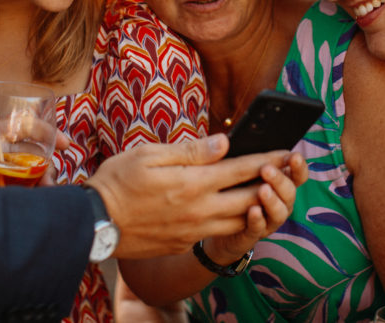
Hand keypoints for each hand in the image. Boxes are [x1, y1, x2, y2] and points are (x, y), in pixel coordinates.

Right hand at [86, 135, 299, 258]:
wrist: (95, 223)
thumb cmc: (118, 181)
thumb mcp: (150, 154)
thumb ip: (191, 150)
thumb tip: (224, 142)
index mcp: (193, 182)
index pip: (241, 169)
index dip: (268, 160)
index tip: (287, 152)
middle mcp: (199, 209)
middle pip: (249, 197)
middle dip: (272, 184)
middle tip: (289, 173)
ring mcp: (193, 229)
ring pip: (238, 219)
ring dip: (257, 205)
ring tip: (269, 191)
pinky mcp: (184, 242)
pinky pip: (218, 232)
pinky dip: (235, 220)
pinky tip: (237, 209)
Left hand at [202, 152, 308, 263]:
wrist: (215, 222)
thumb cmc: (231, 187)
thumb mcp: (237, 169)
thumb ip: (243, 157)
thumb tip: (229, 139)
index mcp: (279, 183)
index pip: (298, 175)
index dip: (299, 167)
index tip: (294, 157)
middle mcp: (280, 202)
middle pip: (290, 192)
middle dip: (280, 180)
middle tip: (267, 169)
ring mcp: (268, 220)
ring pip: (280, 212)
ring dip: (273, 200)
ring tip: (262, 190)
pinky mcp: (252, 234)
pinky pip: (258, 229)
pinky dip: (258, 220)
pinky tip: (252, 210)